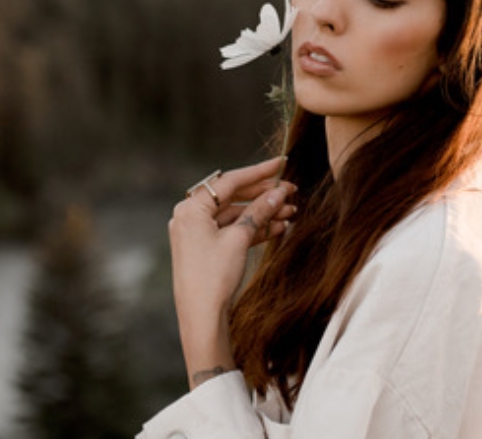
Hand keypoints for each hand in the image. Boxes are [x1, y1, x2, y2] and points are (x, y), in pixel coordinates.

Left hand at [168, 156, 296, 386]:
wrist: (202, 318)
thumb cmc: (213, 277)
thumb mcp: (240, 239)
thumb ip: (259, 211)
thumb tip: (279, 193)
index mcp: (191, 208)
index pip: (230, 181)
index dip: (259, 172)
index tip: (281, 163)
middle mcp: (190, 217)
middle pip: (233, 197)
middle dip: (263, 195)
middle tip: (291, 191)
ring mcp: (196, 233)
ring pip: (235, 215)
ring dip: (262, 214)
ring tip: (291, 212)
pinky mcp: (205, 249)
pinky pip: (231, 231)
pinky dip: (253, 229)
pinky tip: (278, 228)